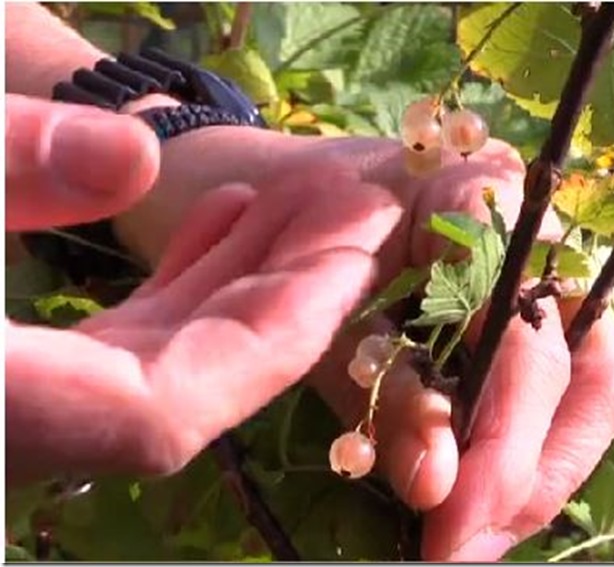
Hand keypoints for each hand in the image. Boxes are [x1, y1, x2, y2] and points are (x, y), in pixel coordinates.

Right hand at [5, 105, 402, 483]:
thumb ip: (2, 167)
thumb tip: (134, 155)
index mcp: (0, 411)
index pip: (166, 412)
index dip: (278, 338)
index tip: (358, 259)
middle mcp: (23, 431)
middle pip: (189, 385)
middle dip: (285, 298)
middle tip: (355, 217)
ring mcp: (27, 406)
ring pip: (157, 358)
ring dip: (238, 281)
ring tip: (299, 205)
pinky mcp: (23, 373)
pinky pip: (123, 342)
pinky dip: (180, 283)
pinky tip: (223, 219)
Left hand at [115, 127, 613, 560]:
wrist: (301, 194)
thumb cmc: (304, 233)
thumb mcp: (324, 315)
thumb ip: (388, 397)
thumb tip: (439, 490)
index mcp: (478, 200)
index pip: (527, 327)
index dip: (507, 432)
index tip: (453, 516)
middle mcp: (540, 233)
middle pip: (590, 369)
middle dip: (532, 472)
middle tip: (462, 544)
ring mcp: (553, 271)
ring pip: (594, 387)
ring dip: (541, 474)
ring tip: (469, 535)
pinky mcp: (544, 313)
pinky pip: (569, 392)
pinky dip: (529, 451)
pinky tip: (477, 499)